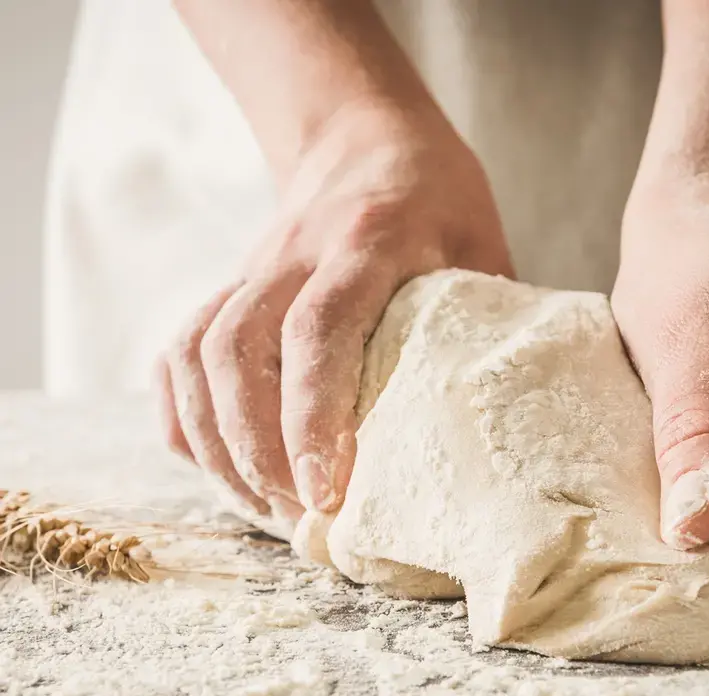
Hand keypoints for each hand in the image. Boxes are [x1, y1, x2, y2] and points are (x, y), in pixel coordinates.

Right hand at [157, 103, 512, 522]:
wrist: (364, 138)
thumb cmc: (439, 201)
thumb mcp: (482, 248)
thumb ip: (485, 328)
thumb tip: (503, 429)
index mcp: (369, 240)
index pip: (319, 329)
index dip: (312, 417)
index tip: (326, 493)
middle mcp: (294, 252)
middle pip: (237, 350)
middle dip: (256, 450)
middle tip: (299, 517)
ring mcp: (251, 269)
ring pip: (197, 356)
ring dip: (219, 445)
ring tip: (264, 508)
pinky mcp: (229, 288)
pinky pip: (179, 354)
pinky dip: (185, 418)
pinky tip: (217, 465)